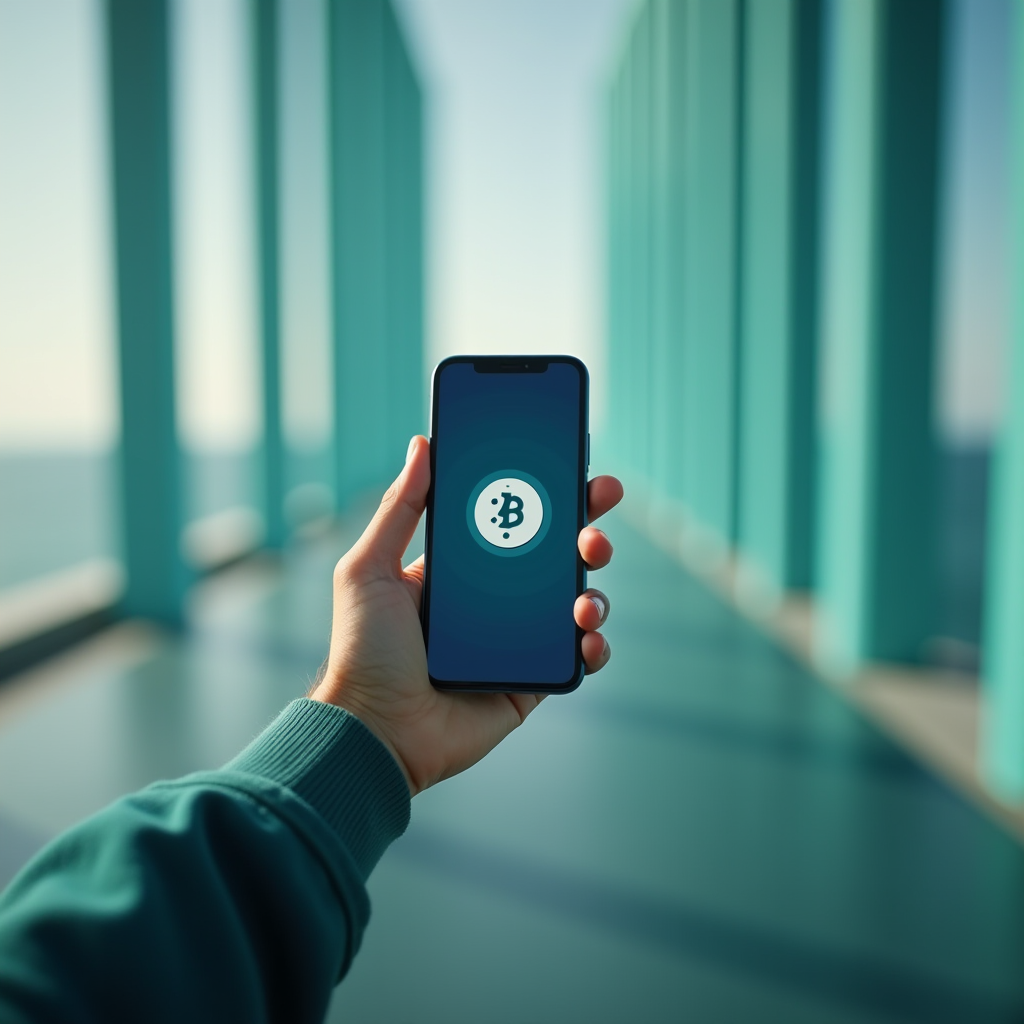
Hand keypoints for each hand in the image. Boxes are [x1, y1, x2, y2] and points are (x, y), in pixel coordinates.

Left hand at [310, 435, 623, 794]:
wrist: (376, 731)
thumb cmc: (362, 651)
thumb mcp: (370, 569)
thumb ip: (399, 507)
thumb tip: (422, 444)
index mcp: (459, 569)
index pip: (512, 521)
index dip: (546, 494)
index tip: (573, 468)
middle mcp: (493, 601)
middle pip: (554, 556)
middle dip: (585, 532)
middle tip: (596, 521)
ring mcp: (515, 641)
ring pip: (574, 603)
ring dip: (595, 591)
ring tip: (584, 597)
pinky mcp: (530, 682)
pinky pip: (575, 658)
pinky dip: (593, 646)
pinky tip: (586, 638)